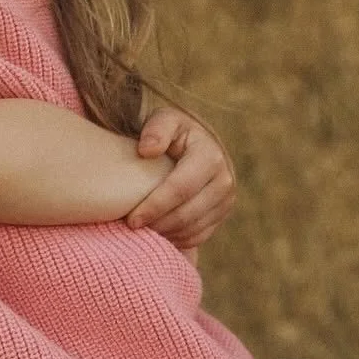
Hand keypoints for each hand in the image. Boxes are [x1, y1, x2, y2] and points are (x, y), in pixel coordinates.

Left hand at [124, 107, 235, 248]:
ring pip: (194, 229)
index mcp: (210, 156)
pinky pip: (200, 235)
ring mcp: (226, 200)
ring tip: (141, 231)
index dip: (155, 206)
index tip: (132, 219)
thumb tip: (147, 150)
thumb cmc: (172, 130)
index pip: (181, 189)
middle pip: (188, 214)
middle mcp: (224, 180)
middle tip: (132, 228)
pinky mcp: (222, 213)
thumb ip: (156, 129)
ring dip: (166, 234)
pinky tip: (157, 233)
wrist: (193, 141)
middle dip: (158, 224)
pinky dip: (177, 238)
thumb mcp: (164, 120)